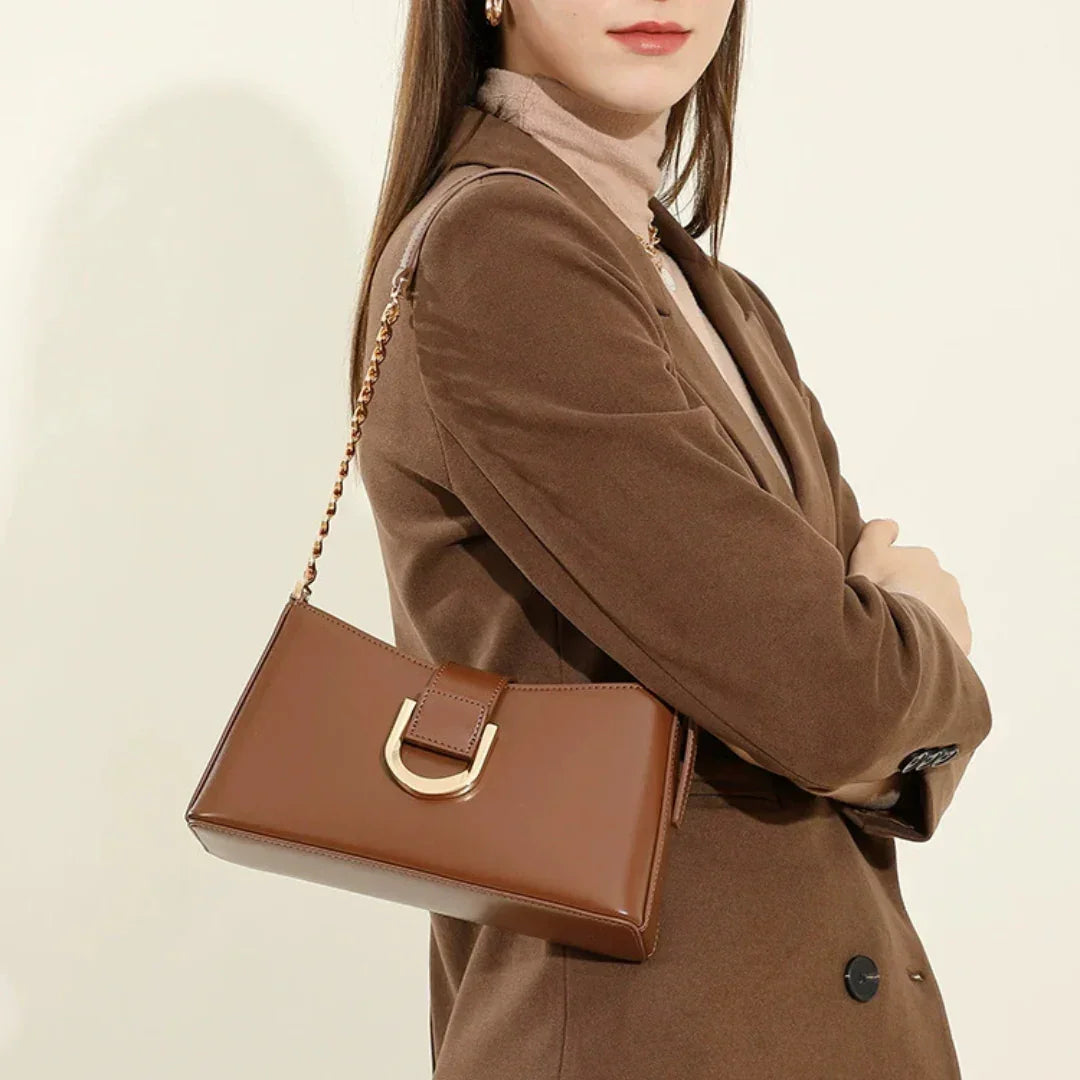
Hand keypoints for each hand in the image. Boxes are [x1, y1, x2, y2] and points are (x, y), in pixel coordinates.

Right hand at [849, 518, 972, 654]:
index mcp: (924, 559)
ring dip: (920, 621)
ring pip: (936, 614)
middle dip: (908, 599)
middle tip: (885, 615)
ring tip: (897, 636)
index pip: (903, 565)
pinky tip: (911, 650)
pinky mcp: (962, 637)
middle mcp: (946, 580)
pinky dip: (930, 643)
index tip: (875, 591)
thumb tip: (893, 526)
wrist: (901, 634)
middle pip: (922, 589)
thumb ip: (878, 531)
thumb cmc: (880, 592)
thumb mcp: (867, 552)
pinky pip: (945, 639)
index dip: (886, 578)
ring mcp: (957, 610)